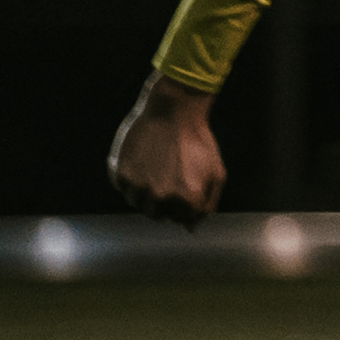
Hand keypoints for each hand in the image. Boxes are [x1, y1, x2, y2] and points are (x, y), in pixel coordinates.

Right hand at [110, 75, 225, 228]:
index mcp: (188, 200)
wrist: (174, 112)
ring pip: (139, 205)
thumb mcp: (215, 173)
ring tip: (155, 170)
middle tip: (168, 178)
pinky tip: (143, 163)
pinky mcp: (123, 176)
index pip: (183, 220)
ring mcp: (140, 188)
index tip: (184, 186)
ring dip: (146, 194)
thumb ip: (207, 204)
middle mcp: (162, 198)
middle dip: (165, 202)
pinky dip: (132, 182)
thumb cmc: (198, 142)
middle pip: (158, 215)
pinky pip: (125, 190)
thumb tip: (190, 227)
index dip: (184, 204)